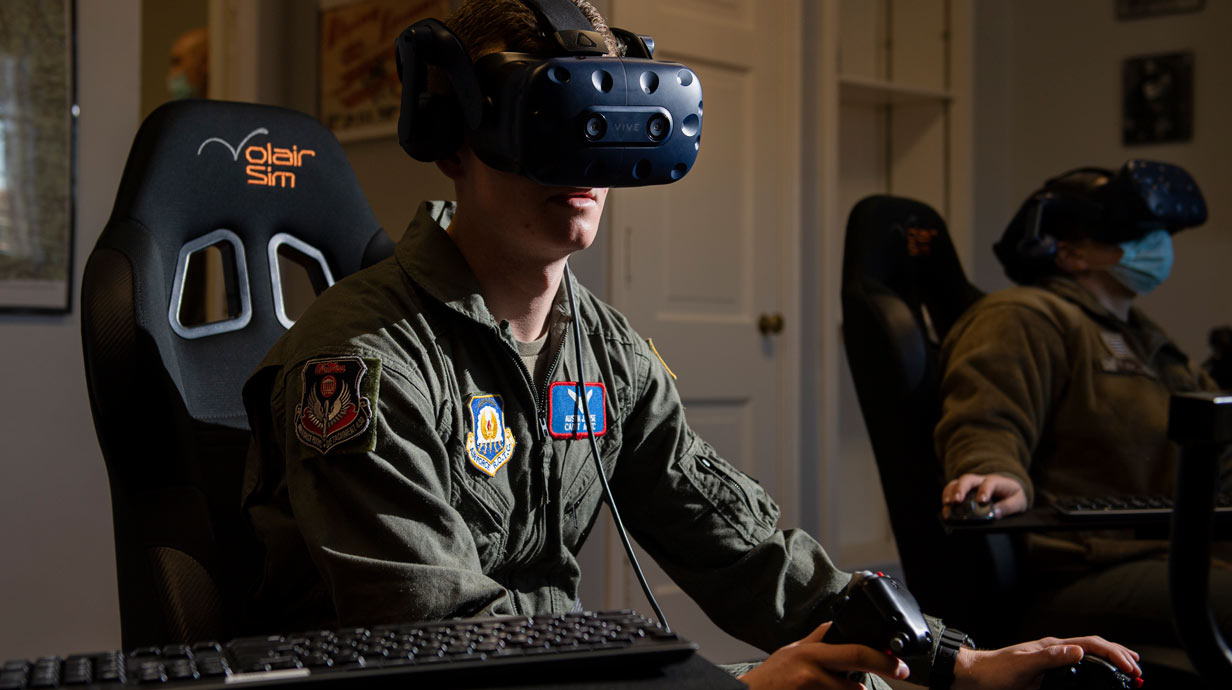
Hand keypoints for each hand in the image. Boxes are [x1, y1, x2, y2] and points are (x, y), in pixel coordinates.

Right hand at [739, 622, 910, 689]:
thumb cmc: (771, 677)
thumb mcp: (793, 651)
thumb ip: (816, 641)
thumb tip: (835, 628)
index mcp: (810, 651)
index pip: (853, 647)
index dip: (879, 653)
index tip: (895, 658)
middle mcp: (812, 667)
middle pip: (857, 659)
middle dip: (885, 665)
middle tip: (901, 671)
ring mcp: (811, 686)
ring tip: (838, 687)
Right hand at [942, 473, 1027, 518]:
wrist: (1008, 489)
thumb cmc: (1013, 495)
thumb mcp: (1019, 502)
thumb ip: (1010, 507)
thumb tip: (996, 513)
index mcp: (997, 482)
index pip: (990, 483)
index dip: (985, 490)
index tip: (982, 501)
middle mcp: (981, 481)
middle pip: (968, 479)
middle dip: (961, 489)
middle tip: (957, 500)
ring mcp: (971, 485)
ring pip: (957, 482)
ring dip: (950, 492)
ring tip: (947, 504)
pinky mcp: (963, 490)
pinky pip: (951, 489)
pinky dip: (946, 496)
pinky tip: (945, 507)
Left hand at [953, 636, 1140, 689]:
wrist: (976, 675)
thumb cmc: (996, 670)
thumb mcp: (1023, 665)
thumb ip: (1050, 657)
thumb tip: (1078, 650)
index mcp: (1052, 645)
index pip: (1090, 644)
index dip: (1114, 654)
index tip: (1131, 667)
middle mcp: (1055, 650)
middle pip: (1093, 647)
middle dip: (1119, 656)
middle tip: (1138, 670)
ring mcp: (1052, 660)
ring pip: (1088, 656)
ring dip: (1110, 662)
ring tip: (1129, 670)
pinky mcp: (1048, 672)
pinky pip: (1078, 669)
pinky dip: (1094, 670)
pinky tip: (1100, 677)